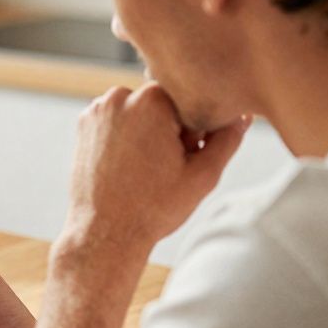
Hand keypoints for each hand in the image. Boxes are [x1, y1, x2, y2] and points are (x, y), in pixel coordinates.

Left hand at [66, 83, 248, 249]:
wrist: (104, 233)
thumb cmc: (154, 208)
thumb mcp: (202, 176)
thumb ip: (227, 139)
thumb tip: (243, 115)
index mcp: (152, 99)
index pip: (190, 100)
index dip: (194, 131)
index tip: (184, 157)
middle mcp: (120, 95)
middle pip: (164, 103)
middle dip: (171, 129)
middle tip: (164, 167)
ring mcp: (98, 108)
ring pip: (141, 111)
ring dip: (149, 131)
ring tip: (146, 168)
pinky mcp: (85, 123)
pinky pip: (119, 120)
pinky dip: (127, 136)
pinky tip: (128, 165)